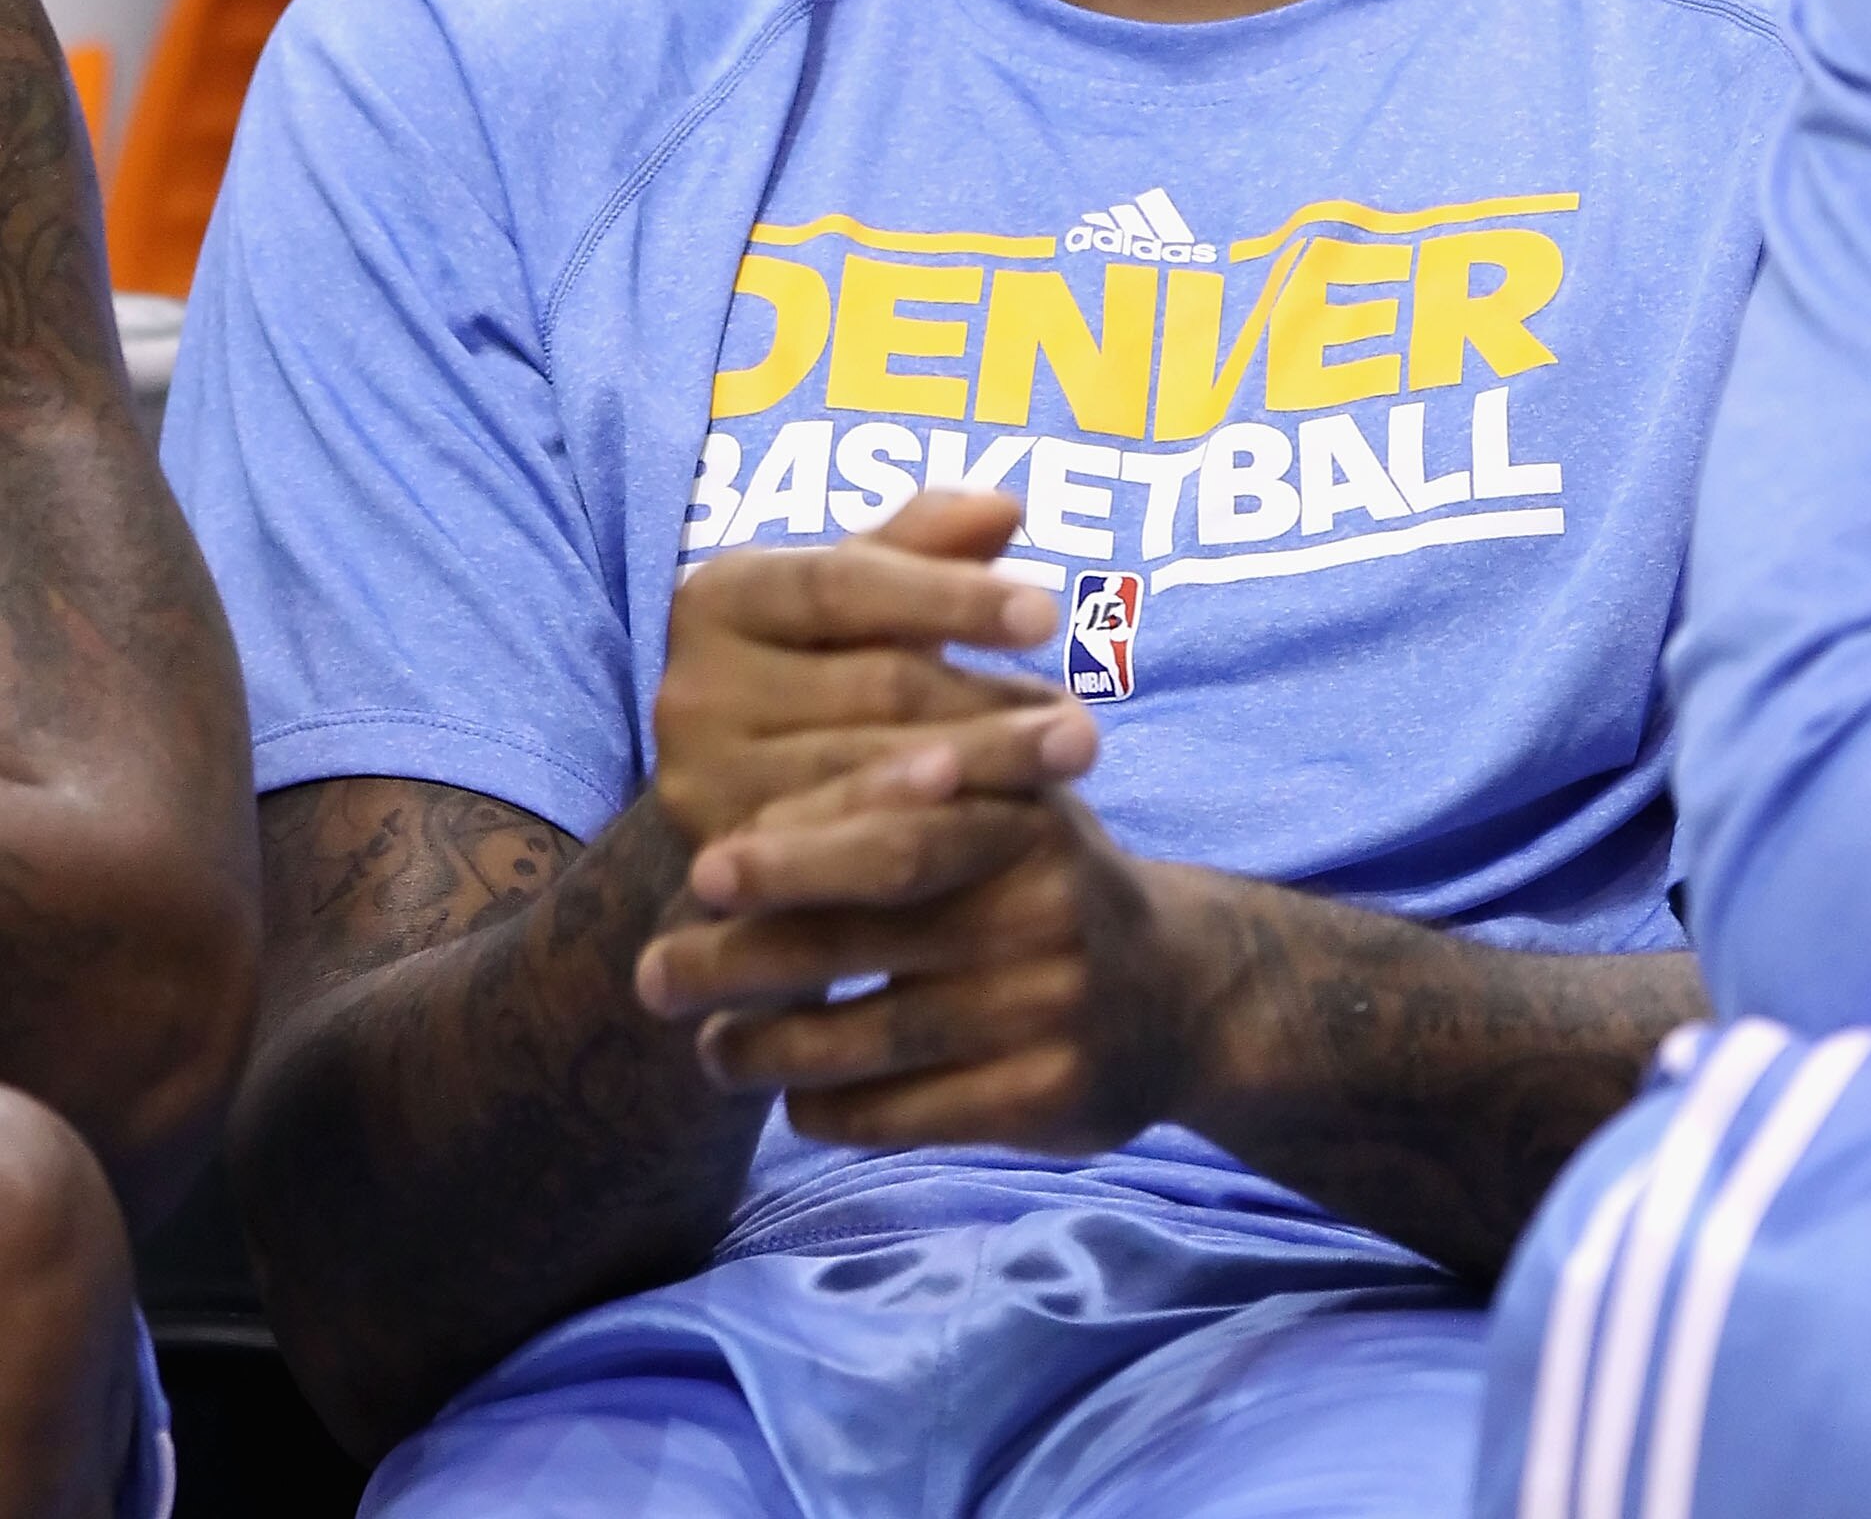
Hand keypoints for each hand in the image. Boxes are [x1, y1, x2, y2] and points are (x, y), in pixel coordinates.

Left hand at [634, 745, 1214, 1154]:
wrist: (1184, 991)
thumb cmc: (1042, 877)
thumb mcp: (1003, 802)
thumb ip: (895, 788)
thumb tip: (735, 799)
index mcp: (1022, 813)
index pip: (893, 828)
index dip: (792, 849)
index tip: (698, 868)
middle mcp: (1043, 903)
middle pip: (868, 929)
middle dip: (748, 953)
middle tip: (655, 974)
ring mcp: (1053, 1006)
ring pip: (875, 1036)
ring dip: (770, 1048)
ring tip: (707, 1050)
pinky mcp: (1052, 1098)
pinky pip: (913, 1114)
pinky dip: (835, 1111)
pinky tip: (792, 1101)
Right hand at [653, 490, 1090, 851]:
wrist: (739, 807)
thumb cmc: (821, 672)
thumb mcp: (859, 602)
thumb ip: (923, 547)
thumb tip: (1004, 506)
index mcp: (717, 596)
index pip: (843, 583)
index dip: (949, 597)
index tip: (1049, 614)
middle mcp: (689, 690)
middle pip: (873, 686)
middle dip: (992, 700)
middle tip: (1088, 719)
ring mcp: (701, 787)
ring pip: (873, 776)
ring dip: (989, 769)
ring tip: (1073, 756)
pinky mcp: (732, 872)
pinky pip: (854, 859)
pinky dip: (943, 836)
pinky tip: (1018, 826)